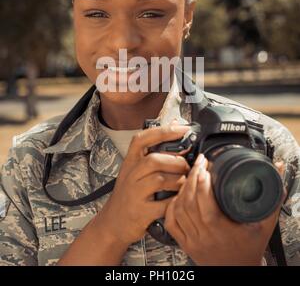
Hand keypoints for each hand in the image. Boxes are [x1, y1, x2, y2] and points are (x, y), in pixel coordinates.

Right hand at [97, 122, 190, 246]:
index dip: (164, 132)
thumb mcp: (135, 170)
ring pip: (161, 180)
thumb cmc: (129, 194)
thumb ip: (154, 150)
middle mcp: (130, 175)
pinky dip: (176, 201)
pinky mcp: (141, 212)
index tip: (183, 129)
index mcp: (130, 162)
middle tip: (187, 166)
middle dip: (176, 162)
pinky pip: (164, 204)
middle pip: (155, 160)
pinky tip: (178, 199)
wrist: (112, 223)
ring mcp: (134, 194)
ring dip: (179, 181)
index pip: (142, 139)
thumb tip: (174, 124)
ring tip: (184, 183)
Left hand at [164, 154, 285, 265]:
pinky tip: (178, 195)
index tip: (206, 166)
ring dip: (182, 189)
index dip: (203, 183)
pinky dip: (172, 206)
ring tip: (191, 175)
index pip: (206, 204)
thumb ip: (272, 199)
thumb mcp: (264, 225)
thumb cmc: (250, 249)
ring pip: (179, 210)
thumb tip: (279, 171)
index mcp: (222, 231)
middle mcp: (205, 236)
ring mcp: (192, 240)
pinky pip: (171, 223)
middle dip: (192, 178)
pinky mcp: (185, 244)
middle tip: (199, 163)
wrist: (238, 272)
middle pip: (190, 202)